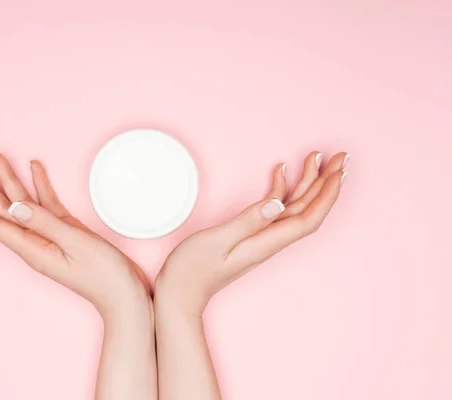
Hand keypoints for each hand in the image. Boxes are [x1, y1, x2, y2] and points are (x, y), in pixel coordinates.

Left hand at [0, 152, 151, 318]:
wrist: (123, 295)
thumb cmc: (103, 275)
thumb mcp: (75, 244)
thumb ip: (45, 222)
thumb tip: (14, 206)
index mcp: (32, 248)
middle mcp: (36, 242)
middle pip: (3, 209)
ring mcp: (50, 237)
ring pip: (23, 204)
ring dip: (9, 180)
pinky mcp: (65, 232)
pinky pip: (46, 206)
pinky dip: (39, 186)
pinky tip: (34, 169)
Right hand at [155, 151, 348, 315]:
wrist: (180, 294)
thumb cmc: (193, 270)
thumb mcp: (217, 240)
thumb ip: (247, 221)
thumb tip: (278, 202)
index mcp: (265, 242)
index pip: (308, 217)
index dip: (327, 194)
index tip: (339, 169)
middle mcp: (269, 241)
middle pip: (307, 210)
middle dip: (326, 182)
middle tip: (339, 156)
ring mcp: (260, 239)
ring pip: (293, 209)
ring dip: (308, 183)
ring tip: (316, 158)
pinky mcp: (249, 236)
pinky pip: (274, 211)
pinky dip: (281, 189)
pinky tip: (281, 172)